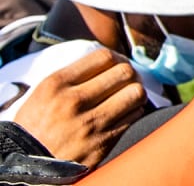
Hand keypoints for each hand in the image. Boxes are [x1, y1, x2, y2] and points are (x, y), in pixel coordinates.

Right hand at [12, 49, 145, 167]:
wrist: (28, 165)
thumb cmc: (35, 128)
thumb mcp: (42, 94)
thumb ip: (72, 76)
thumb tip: (107, 61)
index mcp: (56, 84)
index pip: (103, 57)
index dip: (117, 58)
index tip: (117, 64)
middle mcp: (74, 101)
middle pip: (124, 72)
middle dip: (129, 74)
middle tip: (126, 81)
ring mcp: (90, 122)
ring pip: (135, 93)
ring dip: (135, 93)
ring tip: (128, 97)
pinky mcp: (103, 142)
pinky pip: (135, 116)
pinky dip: (134, 111)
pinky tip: (125, 113)